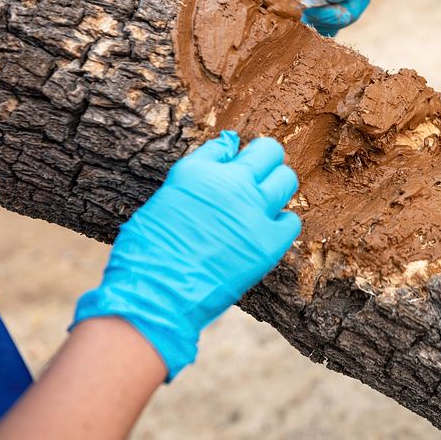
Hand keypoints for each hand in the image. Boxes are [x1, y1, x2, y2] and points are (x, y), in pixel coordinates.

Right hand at [73, 132, 300, 379]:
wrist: (156, 295)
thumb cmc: (148, 253)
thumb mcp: (165, 201)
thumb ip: (198, 173)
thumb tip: (227, 147)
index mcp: (197, 171)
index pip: (228, 144)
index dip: (232, 157)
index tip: (232, 166)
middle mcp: (230, 183)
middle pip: (269, 151)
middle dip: (265, 161)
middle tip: (257, 178)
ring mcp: (253, 211)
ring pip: (286, 180)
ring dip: (277, 187)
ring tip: (263, 205)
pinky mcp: (269, 242)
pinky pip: (292, 221)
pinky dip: (282, 225)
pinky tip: (265, 233)